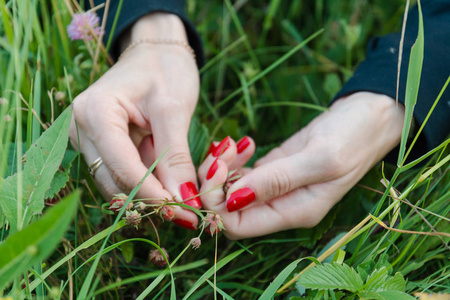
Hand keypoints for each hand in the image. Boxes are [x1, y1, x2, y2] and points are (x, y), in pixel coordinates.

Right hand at [70, 13, 199, 227]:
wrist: (156, 51)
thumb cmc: (165, 68)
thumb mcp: (174, 109)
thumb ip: (175, 155)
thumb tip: (184, 199)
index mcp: (95, 112)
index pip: (122, 167)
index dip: (153, 194)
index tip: (184, 212)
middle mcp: (82, 128)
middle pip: (115, 180)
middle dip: (152, 199)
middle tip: (188, 213)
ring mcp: (88, 138)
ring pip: (117, 183)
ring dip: (150, 195)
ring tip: (184, 201)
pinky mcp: (101, 145)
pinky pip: (122, 173)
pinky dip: (147, 184)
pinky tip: (171, 187)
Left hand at [198, 92, 404, 238]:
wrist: (368, 116)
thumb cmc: (353, 137)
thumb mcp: (321, 158)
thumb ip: (279, 180)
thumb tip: (234, 199)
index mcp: (294, 213)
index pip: (238, 225)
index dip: (217, 203)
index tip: (218, 168)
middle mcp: (282, 206)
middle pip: (228, 210)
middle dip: (214, 183)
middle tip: (220, 151)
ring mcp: (276, 188)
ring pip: (231, 191)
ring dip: (221, 168)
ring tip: (228, 143)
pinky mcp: (274, 169)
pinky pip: (241, 174)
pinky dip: (232, 160)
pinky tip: (241, 143)